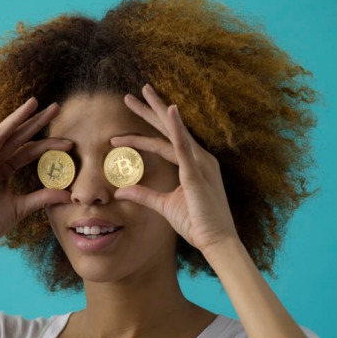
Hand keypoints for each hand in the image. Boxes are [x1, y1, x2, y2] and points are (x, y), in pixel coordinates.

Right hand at [0, 98, 72, 261]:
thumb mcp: (21, 208)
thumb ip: (42, 198)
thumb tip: (68, 194)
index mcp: (4, 169)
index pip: (29, 150)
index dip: (49, 144)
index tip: (70, 142)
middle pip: (18, 137)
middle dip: (36, 121)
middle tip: (56, 107)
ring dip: (14, 119)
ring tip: (31, 104)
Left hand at [110, 84, 239, 260]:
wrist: (217, 242)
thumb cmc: (197, 224)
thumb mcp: (165, 205)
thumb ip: (144, 195)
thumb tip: (121, 190)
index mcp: (193, 164)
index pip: (164, 143)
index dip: (142, 136)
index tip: (119, 134)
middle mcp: (199, 158)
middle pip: (168, 129)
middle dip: (149, 110)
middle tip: (130, 95)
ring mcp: (200, 163)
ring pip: (173, 131)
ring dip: (156, 111)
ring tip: (140, 94)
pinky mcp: (198, 173)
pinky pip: (184, 147)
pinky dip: (177, 127)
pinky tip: (169, 110)